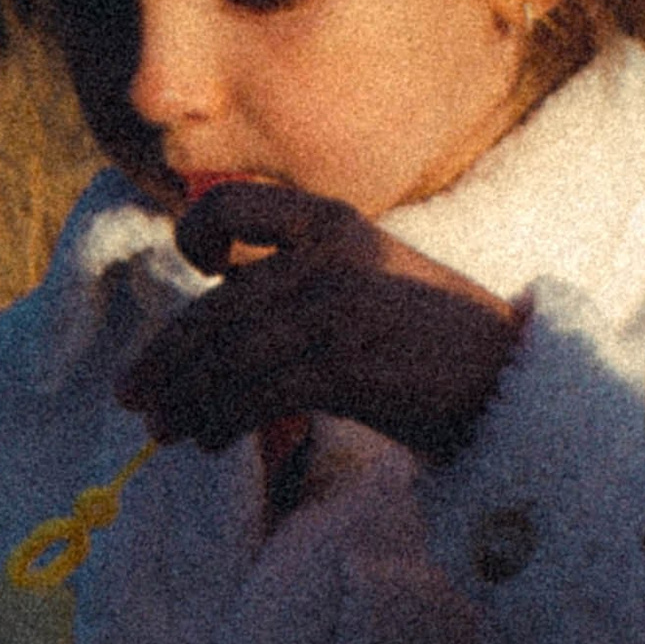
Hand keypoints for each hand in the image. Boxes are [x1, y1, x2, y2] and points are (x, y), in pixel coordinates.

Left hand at [118, 184, 524, 462]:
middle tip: (133, 395)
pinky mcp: (342, 365)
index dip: (197, 232)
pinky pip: (255, 392)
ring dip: (186, 399)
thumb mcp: (376, 278)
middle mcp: (331, 255)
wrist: (511, 381)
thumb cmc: (439, 344)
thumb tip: (222, 323)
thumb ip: (307, 280)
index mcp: (337, 221)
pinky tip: (210, 439)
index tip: (192, 268)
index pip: (237, 204)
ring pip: (228, 354)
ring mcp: (336, 308)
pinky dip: (222, 420)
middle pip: (219, 305)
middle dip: (168, 357)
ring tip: (163, 430)